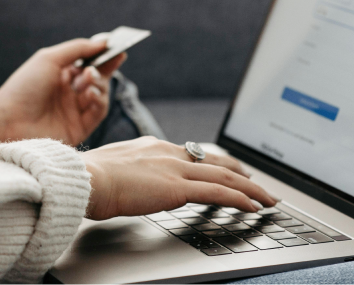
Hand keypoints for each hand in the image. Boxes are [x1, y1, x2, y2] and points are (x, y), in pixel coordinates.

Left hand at [0, 38, 126, 146]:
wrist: (8, 119)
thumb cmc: (25, 86)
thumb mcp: (50, 58)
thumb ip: (78, 48)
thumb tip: (105, 41)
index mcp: (61, 76)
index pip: (89, 64)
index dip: (105, 57)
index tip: (119, 49)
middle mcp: (69, 94)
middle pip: (98, 79)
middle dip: (102, 70)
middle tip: (94, 68)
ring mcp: (74, 112)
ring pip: (100, 94)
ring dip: (98, 84)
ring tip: (87, 80)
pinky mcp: (78, 129)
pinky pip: (98, 112)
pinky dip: (99, 100)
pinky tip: (90, 94)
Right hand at [82, 137, 278, 219]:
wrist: (86, 178)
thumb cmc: (90, 177)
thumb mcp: (112, 166)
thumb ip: (129, 171)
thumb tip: (130, 180)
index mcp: (152, 146)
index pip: (191, 153)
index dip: (213, 161)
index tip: (226, 168)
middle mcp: (168, 152)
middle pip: (214, 160)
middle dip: (239, 172)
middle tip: (256, 182)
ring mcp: (175, 169)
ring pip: (224, 175)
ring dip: (250, 187)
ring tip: (266, 198)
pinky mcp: (178, 188)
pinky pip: (218, 193)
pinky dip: (240, 199)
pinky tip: (253, 207)